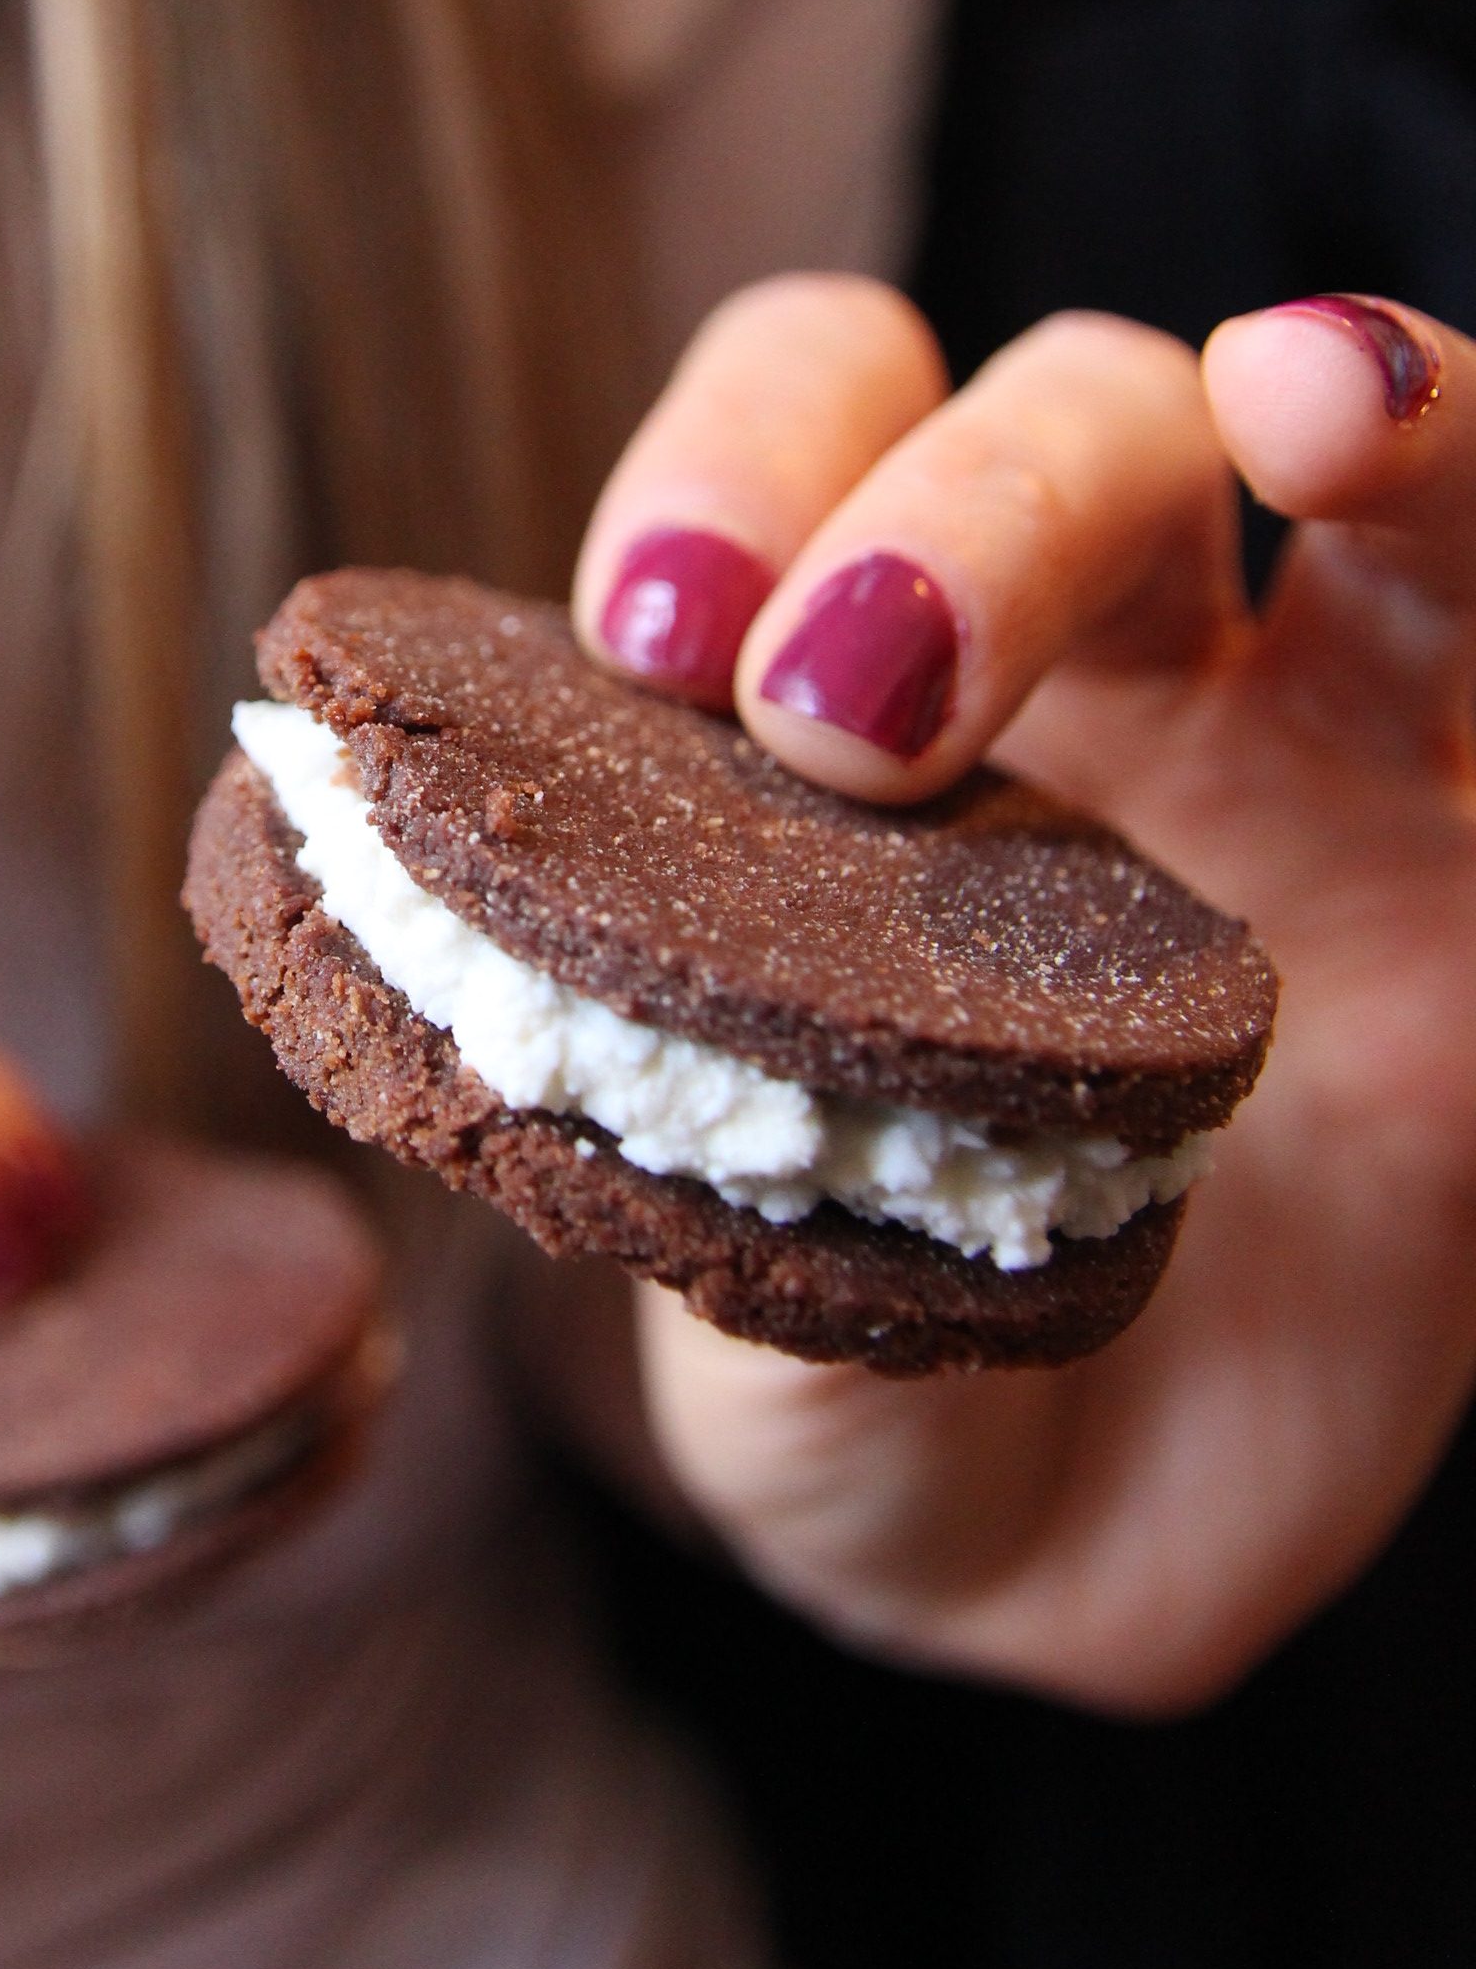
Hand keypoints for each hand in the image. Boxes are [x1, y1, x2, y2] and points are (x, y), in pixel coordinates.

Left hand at [572, 274, 1475, 1713]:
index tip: (661, 632)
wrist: (1085, 1571)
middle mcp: (1126, 688)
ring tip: (1305, 397)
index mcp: (878, 703)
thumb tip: (578, 1011)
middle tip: (848, 710)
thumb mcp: (755, 1315)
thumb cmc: (874, 1389)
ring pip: (1414, 488)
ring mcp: (1361, 780)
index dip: (749, 455)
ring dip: (1380, 407)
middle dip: (988, 502)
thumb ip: (692, 1166)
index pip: (828, 415)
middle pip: (1097, 419)